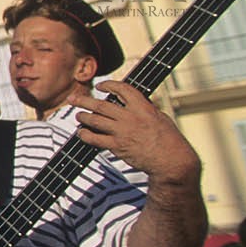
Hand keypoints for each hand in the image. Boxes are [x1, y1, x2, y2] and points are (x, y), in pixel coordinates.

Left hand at [69, 81, 200, 185]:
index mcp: (144, 108)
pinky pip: (96, 139)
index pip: (123, 90)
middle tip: (73, 98)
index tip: (101, 86)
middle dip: (84, 101)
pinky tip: (81, 133)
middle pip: (101, 106)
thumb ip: (146, 109)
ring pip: (95, 120)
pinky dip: (86, 135)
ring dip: (83, 117)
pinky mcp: (118, 146)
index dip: (109, 85)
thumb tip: (136, 102)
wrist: (172, 161)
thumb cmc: (170, 140)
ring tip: (78, 115)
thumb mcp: (161, 118)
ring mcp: (123, 132)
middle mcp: (131, 118)